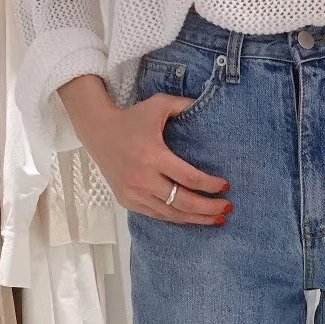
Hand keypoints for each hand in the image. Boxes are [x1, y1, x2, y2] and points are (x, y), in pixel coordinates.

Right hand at [58, 76, 232, 225]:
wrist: (97, 130)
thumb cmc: (131, 118)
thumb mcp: (158, 104)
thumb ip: (185, 105)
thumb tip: (209, 105)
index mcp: (152, 155)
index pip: (188, 178)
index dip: (210, 185)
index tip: (226, 186)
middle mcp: (142, 178)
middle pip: (182, 202)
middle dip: (208, 208)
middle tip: (227, 207)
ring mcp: (134, 193)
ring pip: (171, 214)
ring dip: (196, 219)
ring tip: (217, 218)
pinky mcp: (128, 200)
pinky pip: (157, 215)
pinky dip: (177, 219)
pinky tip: (193, 219)